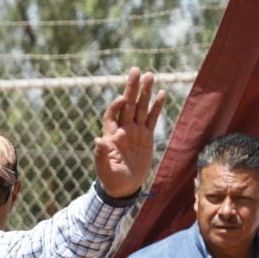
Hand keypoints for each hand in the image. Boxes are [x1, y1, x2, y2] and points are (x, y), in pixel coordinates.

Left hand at [94, 67, 166, 197]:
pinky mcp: (146, 136)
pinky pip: (152, 118)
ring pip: (141, 108)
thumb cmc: (111, 179)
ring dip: (145, 92)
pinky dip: (157, 106)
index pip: (112, 114)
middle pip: (128, 105)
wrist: (124, 187)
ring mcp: (135, 131)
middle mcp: (122, 129)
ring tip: (150, 75)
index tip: (122, 99)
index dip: (116, 105)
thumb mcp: (104, 169)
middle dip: (131, 88)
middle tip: (136, 70)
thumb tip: (97, 139)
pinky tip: (161, 93)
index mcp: (110, 135)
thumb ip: (101, 155)